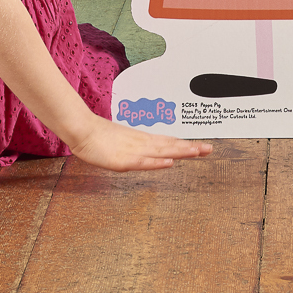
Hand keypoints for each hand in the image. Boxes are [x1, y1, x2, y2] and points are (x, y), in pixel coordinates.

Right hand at [69, 115, 213, 171]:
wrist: (83, 130)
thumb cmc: (100, 138)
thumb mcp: (122, 145)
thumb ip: (136, 149)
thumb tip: (149, 153)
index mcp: (143, 140)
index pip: (169, 143)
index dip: (185, 145)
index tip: (202, 147)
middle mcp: (142, 144)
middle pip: (170, 146)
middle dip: (190, 148)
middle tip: (210, 149)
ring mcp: (134, 151)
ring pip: (161, 151)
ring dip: (180, 151)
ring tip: (197, 152)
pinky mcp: (123, 160)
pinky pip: (143, 162)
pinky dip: (156, 163)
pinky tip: (168, 163)